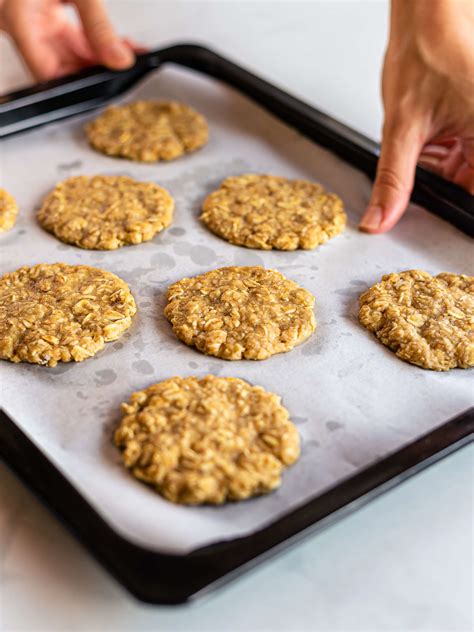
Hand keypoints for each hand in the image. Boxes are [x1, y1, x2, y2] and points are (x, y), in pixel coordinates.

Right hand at [0, 0, 143, 80]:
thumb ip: (98, 24)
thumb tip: (120, 59)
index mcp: (20, 22)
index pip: (48, 76)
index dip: (77, 87)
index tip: (106, 85)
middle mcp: (28, 31)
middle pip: (64, 71)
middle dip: (97, 73)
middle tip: (126, 67)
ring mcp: (40, 29)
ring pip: (75, 61)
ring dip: (103, 62)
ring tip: (131, 54)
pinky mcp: (52, 25)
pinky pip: (78, 46)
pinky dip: (100, 49)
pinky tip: (120, 45)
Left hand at [359, 0, 473, 233]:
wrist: (428, 13)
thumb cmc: (425, 53)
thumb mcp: (402, 129)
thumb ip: (393, 181)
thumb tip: (380, 218)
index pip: (471, 193)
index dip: (452, 202)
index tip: (433, 202)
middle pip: (468, 179)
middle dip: (440, 174)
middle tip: (422, 150)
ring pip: (462, 165)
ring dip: (438, 159)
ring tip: (426, 126)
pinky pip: (462, 147)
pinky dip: (440, 146)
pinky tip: (428, 127)